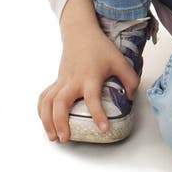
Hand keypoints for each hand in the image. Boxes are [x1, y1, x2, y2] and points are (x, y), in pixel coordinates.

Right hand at [37, 28, 139, 142]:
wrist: (80, 33)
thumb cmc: (99, 47)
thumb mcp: (119, 60)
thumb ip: (129, 78)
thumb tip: (130, 97)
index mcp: (90, 77)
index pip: (93, 98)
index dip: (98, 114)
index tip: (103, 128)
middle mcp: (73, 80)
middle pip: (60, 102)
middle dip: (60, 122)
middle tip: (66, 138)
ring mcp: (62, 81)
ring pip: (48, 101)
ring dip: (47, 120)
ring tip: (53, 137)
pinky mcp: (56, 81)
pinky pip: (44, 97)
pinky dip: (41, 110)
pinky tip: (45, 122)